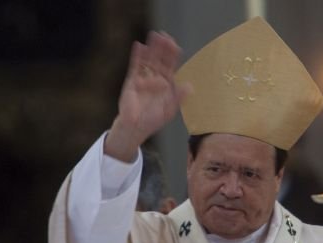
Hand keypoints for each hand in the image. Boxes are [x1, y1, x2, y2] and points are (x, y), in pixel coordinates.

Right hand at [106, 31, 190, 161]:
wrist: (136, 127)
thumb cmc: (153, 120)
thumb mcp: (169, 109)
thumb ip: (178, 97)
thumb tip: (190, 86)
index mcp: (165, 84)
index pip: (170, 66)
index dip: (172, 56)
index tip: (175, 45)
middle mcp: (154, 79)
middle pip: (159, 60)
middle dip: (162, 48)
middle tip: (165, 35)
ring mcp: (143, 78)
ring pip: (148, 60)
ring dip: (151, 48)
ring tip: (154, 35)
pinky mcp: (132, 81)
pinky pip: (135, 66)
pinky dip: (137, 56)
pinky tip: (139, 45)